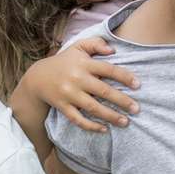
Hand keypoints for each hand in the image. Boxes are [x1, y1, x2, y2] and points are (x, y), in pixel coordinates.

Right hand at [25, 37, 139, 132]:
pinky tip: (104, 129)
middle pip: (103, 91)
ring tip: (126, 122)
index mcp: (83, 63)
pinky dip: (91, 126)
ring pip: (93, 107)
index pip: (108, 69)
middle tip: (137, 109)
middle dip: (122, 101)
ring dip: (111, 116)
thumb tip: (113, 50)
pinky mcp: (63, 107)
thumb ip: (95, 44)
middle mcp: (77, 78)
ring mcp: (69, 94)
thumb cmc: (64, 62)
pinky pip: (78, 119)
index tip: (137, 85)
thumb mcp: (77, 47)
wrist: (37, 78)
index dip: (124, 77)